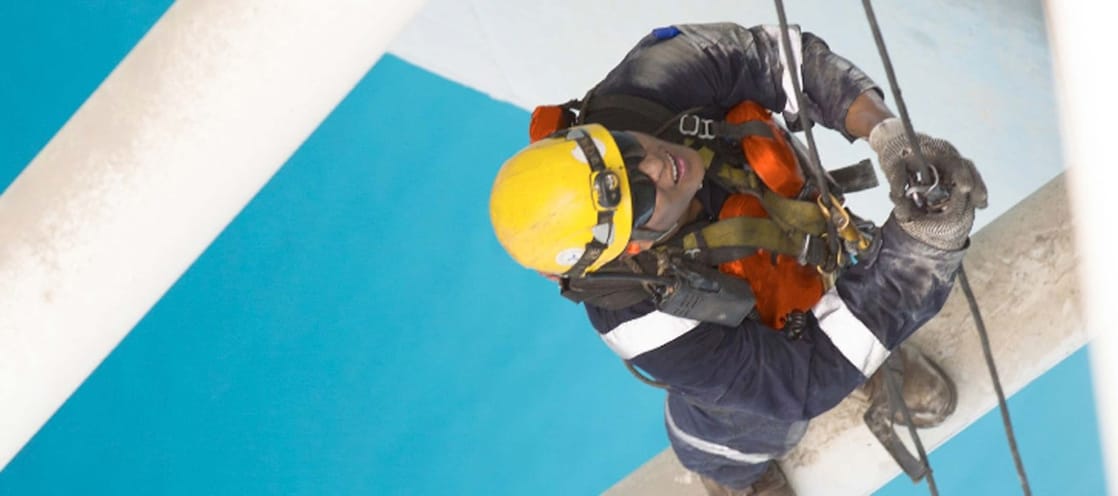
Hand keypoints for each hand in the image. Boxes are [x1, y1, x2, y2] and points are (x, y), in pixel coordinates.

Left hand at [869, 118, 987, 248]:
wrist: (897, 144)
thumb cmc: (896, 155)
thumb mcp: (892, 165)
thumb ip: (896, 180)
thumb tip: (898, 196)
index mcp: (936, 150)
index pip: (952, 161)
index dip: (961, 175)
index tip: (965, 188)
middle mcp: (948, 154)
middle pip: (967, 167)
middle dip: (976, 184)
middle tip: (981, 201)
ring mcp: (952, 162)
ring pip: (970, 173)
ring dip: (977, 189)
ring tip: (982, 205)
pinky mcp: (952, 170)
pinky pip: (966, 179)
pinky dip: (973, 190)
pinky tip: (980, 204)